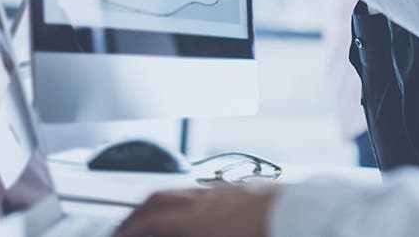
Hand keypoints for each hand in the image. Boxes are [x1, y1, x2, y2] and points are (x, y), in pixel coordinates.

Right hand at [113, 184, 277, 236]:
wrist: (302, 214)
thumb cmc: (265, 233)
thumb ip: (181, 233)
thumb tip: (164, 231)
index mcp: (195, 222)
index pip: (148, 222)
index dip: (126, 230)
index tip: (115, 236)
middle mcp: (205, 200)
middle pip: (158, 198)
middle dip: (136, 212)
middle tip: (125, 225)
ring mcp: (224, 190)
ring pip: (181, 189)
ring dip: (160, 201)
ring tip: (153, 215)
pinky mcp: (242, 187)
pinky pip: (204, 187)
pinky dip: (188, 196)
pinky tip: (193, 207)